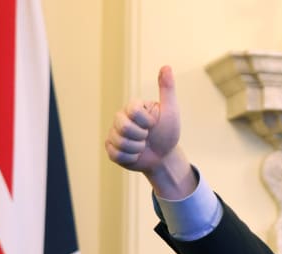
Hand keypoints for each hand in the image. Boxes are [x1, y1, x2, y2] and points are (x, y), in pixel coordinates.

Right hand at [105, 66, 192, 197]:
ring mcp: (114, 133)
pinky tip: (135, 154)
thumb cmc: (168, 132)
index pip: (132, 112)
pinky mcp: (111, 148)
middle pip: (124, 127)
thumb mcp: (170, 111)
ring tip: (142, 146)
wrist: (164, 156)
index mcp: (133, 107)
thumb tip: (166, 66)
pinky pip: (116, 154)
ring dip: (137, 149)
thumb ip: (167, 89)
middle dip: (141, 137)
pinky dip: (130, 158)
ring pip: (119, 142)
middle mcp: (120, 118)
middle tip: (147, 137)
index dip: (146, 122)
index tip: (154, 124)